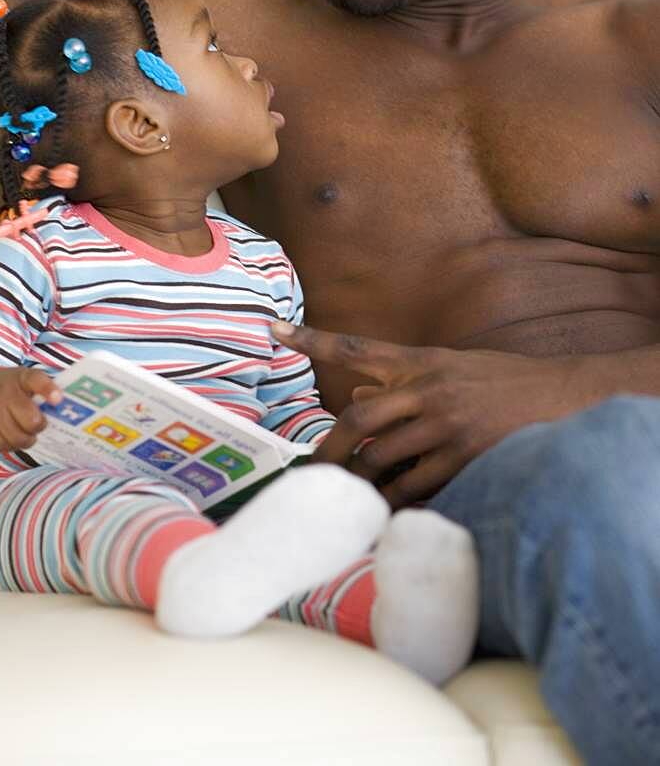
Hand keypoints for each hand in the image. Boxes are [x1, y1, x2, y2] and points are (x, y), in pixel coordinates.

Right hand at [0, 368, 61, 452]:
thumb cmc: (12, 385)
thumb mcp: (28, 378)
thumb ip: (45, 388)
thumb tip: (60, 404)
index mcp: (22, 378)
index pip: (37, 380)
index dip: (49, 390)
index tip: (58, 399)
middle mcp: (4, 394)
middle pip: (32, 421)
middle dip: (39, 426)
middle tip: (39, 424)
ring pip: (17, 438)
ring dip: (26, 439)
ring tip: (27, 432)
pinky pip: (2, 444)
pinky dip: (11, 444)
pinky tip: (13, 435)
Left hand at [271, 322, 596, 507]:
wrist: (564, 394)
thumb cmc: (503, 380)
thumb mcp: (452, 366)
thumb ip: (404, 378)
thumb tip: (356, 391)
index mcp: (420, 361)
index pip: (355, 347)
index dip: (311, 338)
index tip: (272, 328)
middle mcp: (427, 388)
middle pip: (357, 416)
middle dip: (330, 448)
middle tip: (316, 473)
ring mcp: (445, 424)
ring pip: (379, 456)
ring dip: (360, 481)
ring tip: (351, 496)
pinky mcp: (464, 457)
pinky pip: (413, 487)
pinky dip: (394, 501)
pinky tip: (387, 510)